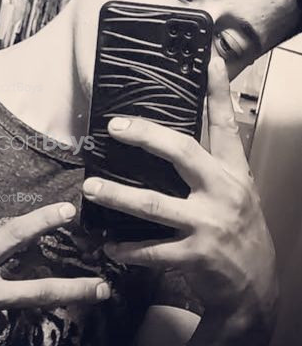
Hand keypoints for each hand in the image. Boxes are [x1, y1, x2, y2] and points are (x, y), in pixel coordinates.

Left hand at [82, 54, 277, 334]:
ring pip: (154, 204)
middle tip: (113, 127)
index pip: (225, 124)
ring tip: (90, 187)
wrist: (256, 286)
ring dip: (117, 196)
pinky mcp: (196, 255)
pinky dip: (127, 249)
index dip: (217, 91)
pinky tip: (109, 245)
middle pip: (182, 152)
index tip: (208, 60)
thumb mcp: (234, 191)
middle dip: (145, 136)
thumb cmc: (238, 230)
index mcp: (231, 172)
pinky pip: (152, 250)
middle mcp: (222, 192)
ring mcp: (208, 224)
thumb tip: (168, 139)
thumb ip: (208, 165)